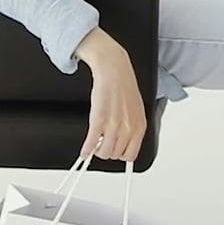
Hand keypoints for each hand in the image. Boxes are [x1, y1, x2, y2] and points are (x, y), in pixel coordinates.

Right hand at [77, 41, 146, 162]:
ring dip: (97, 150)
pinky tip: (84, 151)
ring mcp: (113, 124)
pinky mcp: (99, 119)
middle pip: (115, 155)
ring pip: (104, 152)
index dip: (120, 154)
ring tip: (94, 143)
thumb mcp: (136, 110)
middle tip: (101, 143)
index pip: (131, 155)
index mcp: (139, 126)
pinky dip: (86, 150)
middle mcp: (128, 128)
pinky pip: (91, 142)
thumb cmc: (124, 86)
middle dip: (107, 150)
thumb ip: (132, 128)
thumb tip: (123, 144)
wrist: (114, 69)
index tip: (114, 150)